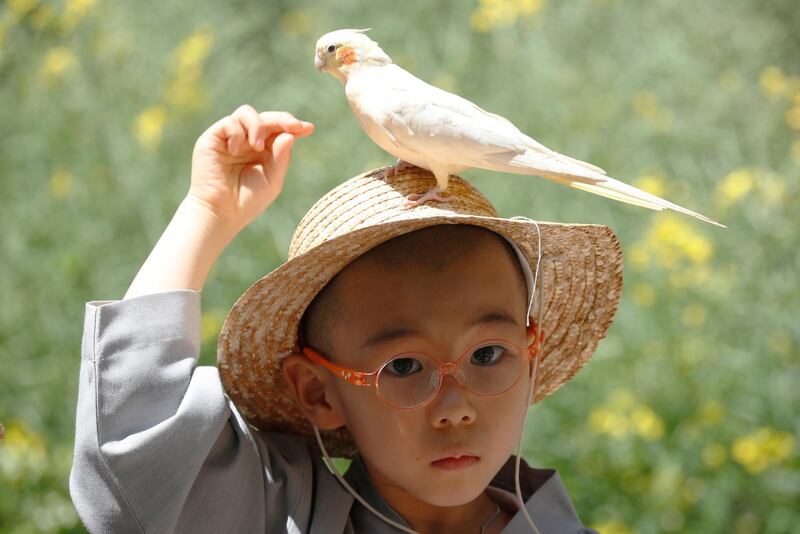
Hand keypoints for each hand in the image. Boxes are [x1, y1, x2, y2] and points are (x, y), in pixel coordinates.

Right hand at [188, 105, 314, 231]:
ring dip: (258, 125)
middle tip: (294, 127)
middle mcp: (247, 141)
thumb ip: (281, 157)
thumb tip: (290, 135)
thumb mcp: (272, 180)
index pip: (279, 131)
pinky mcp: (212, 138)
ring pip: (246, 113)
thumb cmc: (246, 202)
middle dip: (282, 119)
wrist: (220, 213)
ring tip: (257, 146)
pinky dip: (237, 133)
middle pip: (266, 118)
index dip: (293, 126)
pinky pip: (229, 122)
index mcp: (263, 151)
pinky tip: (235, 151)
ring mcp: (230, 138)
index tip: (309, 128)